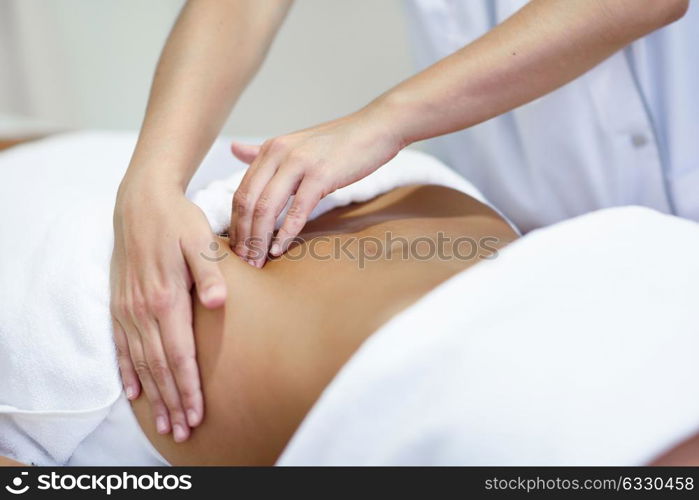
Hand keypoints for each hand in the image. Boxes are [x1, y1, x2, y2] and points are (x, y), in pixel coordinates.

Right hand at [110, 178, 225, 441]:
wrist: (141, 203)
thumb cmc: (178, 221)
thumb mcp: (200, 240)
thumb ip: (209, 273)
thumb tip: (217, 303)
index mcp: (166, 298)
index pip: (179, 355)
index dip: (188, 387)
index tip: (196, 415)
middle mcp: (143, 310)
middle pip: (159, 367)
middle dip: (172, 402)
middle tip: (183, 431)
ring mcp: (128, 309)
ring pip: (140, 363)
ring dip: (153, 395)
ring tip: (164, 422)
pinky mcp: (119, 304)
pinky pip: (121, 346)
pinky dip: (127, 372)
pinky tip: (134, 392)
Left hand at [229, 105, 402, 266]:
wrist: (376, 128)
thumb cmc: (339, 142)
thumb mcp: (296, 145)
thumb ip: (264, 152)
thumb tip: (234, 150)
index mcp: (270, 149)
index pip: (241, 192)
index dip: (236, 224)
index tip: (238, 248)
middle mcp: (278, 153)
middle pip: (248, 202)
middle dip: (243, 236)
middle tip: (245, 262)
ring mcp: (299, 163)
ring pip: (266, 207)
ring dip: (259, 239)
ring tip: (258, 261)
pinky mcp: (321, 174)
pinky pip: (297, 209)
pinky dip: (285, 232)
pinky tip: (279, 249)